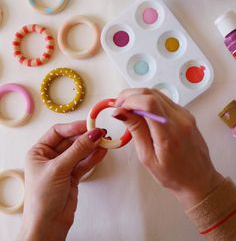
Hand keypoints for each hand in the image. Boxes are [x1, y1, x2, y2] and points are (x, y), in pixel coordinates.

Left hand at [17, 121, 107, 240]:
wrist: (48, 226)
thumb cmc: (42, 199)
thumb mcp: (59, 169)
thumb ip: (78, 150)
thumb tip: (92, 133)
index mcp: (39, 152)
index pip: (58, 132)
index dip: (74, 127)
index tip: (89, 125)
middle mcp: (50, 157)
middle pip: (71, 141)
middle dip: (86, 137)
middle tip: (101, 133)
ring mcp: (63, 166)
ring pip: (80, 151)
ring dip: (93, 146)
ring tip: (106, 141)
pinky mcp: (72, 176)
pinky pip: (85, 162)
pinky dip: (94, 157)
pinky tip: (103, 151)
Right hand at [113, 88, 223, 208]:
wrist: (198, 179)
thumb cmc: (173, 175)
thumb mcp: (147, 157)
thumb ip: (135, 130)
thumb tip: (120, 112)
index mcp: (170, 134)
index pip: (149, 103)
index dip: (130, 100)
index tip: (118, 108)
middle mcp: (180, 119)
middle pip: (151, 93)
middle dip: (131, 95)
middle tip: (119, 107)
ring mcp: (184, 114)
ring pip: (157, 93)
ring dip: (139, 96)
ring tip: (128, 109)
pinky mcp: (185, 113)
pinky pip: (164, 100)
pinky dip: (148, 101)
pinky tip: (141, 112)